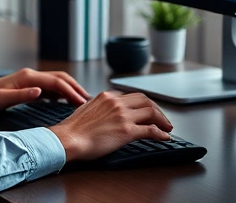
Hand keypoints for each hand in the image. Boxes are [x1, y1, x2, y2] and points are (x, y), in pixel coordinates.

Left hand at [0, 68, 90, 115]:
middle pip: (60, 78)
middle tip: (88, 100)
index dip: (71, 92)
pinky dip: (60, 93)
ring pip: (55, 81)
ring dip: (69, 89)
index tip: (83, 103)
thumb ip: (22, 95)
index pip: (56, 82)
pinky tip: (64, 101)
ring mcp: (29, 80)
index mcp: (27, 77)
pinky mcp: (27, 86)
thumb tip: (40, 91)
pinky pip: (49, 87)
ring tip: (81, 100)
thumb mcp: (1, 100)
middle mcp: (30, 75)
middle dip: (75, 87)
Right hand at [48, 92, 172, 161]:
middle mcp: (116, 103)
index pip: (132, 96)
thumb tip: (105, 114)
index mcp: (107, 96)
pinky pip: (150, 130)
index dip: (143, 104)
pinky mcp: (127, 131)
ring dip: (162, 120)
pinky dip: (161, 133)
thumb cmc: (73, 129)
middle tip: (162, 119)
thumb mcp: (86, 109)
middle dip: (157, 109)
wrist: (68, 138)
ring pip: (151, 112)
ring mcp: (123, 116)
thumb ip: (99, 107)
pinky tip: (164, 137)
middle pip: (145, 101)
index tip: (148, 111)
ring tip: (167, 127)